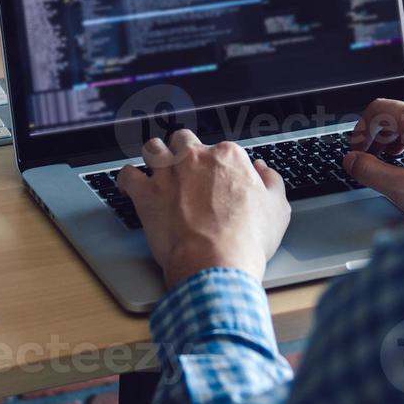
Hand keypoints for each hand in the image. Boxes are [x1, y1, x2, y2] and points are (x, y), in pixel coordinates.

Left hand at [118, 129, 290, 287]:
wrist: (216, 262)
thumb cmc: (247, 239)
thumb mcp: (277, 209)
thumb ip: (271, 182)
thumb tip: (263, 171)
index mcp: (228, 157)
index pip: (220, 148)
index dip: (218, 165)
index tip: (217, 179)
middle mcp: (195, 157)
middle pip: (183, 140)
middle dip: (183, 152)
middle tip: (185, 170)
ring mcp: (168, 173)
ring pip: (153, 148)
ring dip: (154, 156)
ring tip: (156, 169)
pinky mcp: (146, 194)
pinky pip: (126, 175)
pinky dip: (126, 180)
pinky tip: (129, 186)